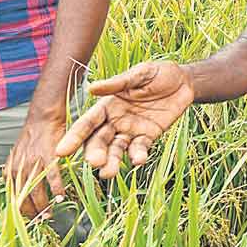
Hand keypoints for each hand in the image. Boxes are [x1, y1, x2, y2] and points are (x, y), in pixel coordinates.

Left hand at [5, 117, 66, 217]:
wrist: (43, 120)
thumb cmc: (35, 139)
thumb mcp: (19, 158)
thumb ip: (19, 174)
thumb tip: (24, 192)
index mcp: (11, 171)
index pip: (13, 197)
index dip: (21, 210)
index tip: (30, 219)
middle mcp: (19, 170)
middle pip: (23, 198)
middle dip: (32, 213)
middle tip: (41, 221)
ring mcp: (33, 164)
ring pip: (36, 192)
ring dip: (44, 206)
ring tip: (50, 215)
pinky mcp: (48, 158)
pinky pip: (52, 179)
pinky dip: (57, 190)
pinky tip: (61, 197)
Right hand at [55, 62, 195, 179]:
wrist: (185, 82)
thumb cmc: (159, 73)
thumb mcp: (141, 73)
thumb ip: (119, 83)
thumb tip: (91, 88)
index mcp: (108, 105)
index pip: (87, 123)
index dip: (74, 136)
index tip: (61, 151)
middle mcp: (115, 121)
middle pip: (99, 140)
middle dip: (94, 152)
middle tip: (94, 162)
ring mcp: (131, 131)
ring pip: (116, 150)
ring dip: (112, 161)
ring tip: (108, 173)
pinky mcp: (148, 137)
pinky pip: (140, 149)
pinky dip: (138, 155)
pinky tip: (138, 160)